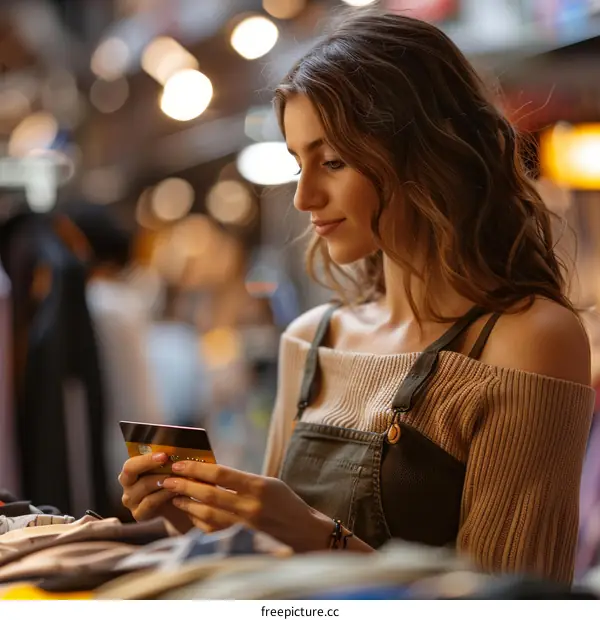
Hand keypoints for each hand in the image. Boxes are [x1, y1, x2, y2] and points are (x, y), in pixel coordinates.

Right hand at [118, 453, 192, 533]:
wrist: (178, 509)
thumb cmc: (171, 484)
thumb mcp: (167, 470)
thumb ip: (165, 460)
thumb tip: (174, 448)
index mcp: (132, 471)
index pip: (130, 464)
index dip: (146, 458)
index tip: (163, 455)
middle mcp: (128, 485)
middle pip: (130, 471)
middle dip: (149, 463)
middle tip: (168, 461)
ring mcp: (131, 501)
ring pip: (143, 486)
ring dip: (163, 479)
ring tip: (178, 475)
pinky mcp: (139, 514)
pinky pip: (150, 501)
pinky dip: (164, 494)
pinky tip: (176, 490)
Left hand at [161, 461, 333, 551]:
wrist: (304, 533)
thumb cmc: (286, 503)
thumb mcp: (269, 483)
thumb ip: (243, 480)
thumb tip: (211, 473)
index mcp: (259, 487)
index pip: (221, 473)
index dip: (197, 468)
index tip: (180, 464)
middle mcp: (250, 507)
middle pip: (209, 494)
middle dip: (184, 485)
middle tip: (168, 479)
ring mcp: (244, 527)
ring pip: (206, 514)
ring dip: (187, 504)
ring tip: (174, 496)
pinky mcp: (241, 541)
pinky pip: (212, 530)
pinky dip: (197, 521)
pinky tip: (191, 513)